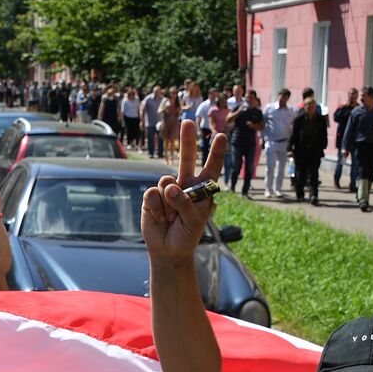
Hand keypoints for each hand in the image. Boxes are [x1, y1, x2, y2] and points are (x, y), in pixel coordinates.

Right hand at [141, 119, 223, 262]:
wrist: (168, 249)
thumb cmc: (187, 235)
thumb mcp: (195, 221)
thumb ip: (186, 203)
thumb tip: (169, 187)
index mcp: (202, 189)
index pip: (211, 168)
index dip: (215, 153)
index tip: (221, 136)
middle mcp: (185, 185)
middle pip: (186, 159)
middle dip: (187, 141)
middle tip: (188, 122)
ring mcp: (167, 190)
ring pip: (166, 181)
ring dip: (169, 203)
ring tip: (171, 218)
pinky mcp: (151, 197)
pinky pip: (153, 194)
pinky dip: (157, 208)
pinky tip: (160, 219)